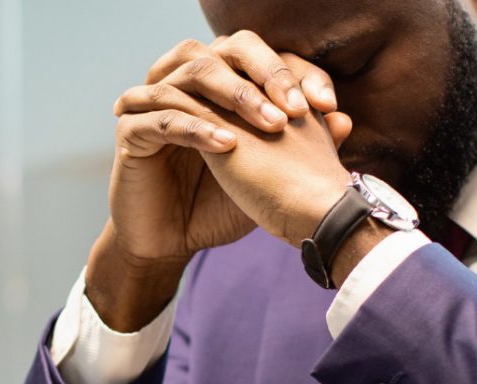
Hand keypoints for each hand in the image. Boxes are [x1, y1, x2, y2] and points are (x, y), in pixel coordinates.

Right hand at [90, 32, 346, 329]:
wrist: (171, 242)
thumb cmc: (216, 204)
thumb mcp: (265, 174)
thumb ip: (299, 146)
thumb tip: (344, 119)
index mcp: (218, 83)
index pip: (260, 56)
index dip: (295, 73)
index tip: (326, 106)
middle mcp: (185, 82)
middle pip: (225, 48)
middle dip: (266, 73)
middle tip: (295, 108)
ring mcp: (154, 101)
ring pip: (194, 72)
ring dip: (236, 94)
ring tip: (270, 124)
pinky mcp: (131, 130)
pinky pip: (165, 117)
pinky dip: (199, 128)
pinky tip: (228, 145)